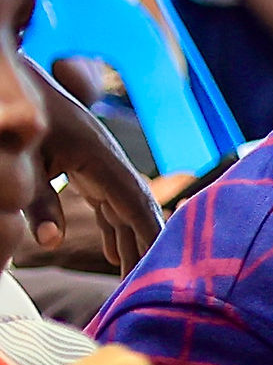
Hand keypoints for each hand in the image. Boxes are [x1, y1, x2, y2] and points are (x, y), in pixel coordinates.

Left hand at [27, 76, 159, 269]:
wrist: (12, 80)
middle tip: (154, 284)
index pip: (134, 201)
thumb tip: (52, 241)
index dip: (151, 233)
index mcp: (99, 156)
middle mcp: (107, 161)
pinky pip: (108, 203)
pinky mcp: (86, 168)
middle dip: (147, 245)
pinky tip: (111, 252)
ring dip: (130, 241)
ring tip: (133, 278)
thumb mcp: (24, 159)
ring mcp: (99, 164)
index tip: (165, 264)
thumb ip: (37, 200)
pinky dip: (113, 229)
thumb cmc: (16, 117)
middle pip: (136, 208)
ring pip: (124, 208)